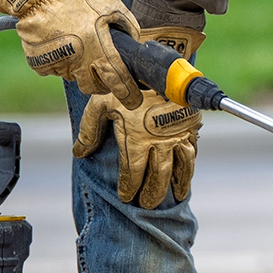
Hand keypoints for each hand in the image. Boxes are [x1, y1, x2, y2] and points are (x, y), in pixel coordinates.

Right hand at [0, 0, 140, 106]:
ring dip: (80, 68)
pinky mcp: (40, 63)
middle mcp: (78, 61)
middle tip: (103, 71)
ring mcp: (58, 64)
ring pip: (74, 78)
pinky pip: (55, 70)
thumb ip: (128, 26)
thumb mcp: (111, 6)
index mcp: (99, 48)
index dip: (129, 95)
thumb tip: (135, 42)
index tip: (134, 101)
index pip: (118, 81)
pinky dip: (60, 62)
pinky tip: (61, 44)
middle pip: (95, 87)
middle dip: (102, 84)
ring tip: (78, 45)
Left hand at [73, 89, 201, 207]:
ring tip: (178, 196)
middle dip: (153, 193)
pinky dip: (190, 165)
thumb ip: (89, 130)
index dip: (129, 188)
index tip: (127, 197)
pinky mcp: (190, 126)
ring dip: (179, 183)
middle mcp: (159, 142)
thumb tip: (79, 153)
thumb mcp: (101, 104)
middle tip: (148, 204)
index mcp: (137, 141)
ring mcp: (177, 134)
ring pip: (181, 166)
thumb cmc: (124, 86)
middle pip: (158, 176)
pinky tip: (188, 172)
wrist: (156, 67)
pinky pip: (193, 150)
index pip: (133, 174)